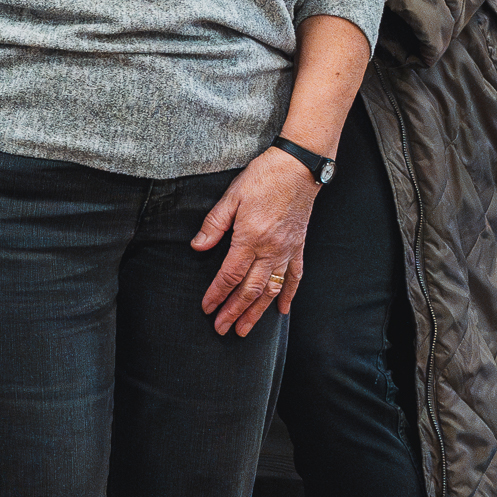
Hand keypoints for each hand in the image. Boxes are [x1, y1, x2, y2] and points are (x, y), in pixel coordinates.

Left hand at [191, 150, 318, 336]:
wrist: (299, 167)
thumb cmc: (263, 177)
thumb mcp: (232, 196)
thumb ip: (214, 225)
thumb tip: (197, 247)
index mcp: (250, 238)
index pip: (230, 275)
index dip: (217, 295)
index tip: (207, 309)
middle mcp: (271, 249)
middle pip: (250, 290)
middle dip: (234, 312)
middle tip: (222, 330)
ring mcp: (288, 250)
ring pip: (272, 289)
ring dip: (258, 312)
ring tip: (246, 329)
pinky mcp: (299, 246)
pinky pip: (295, 276)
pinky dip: (289, 295)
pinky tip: (282, 311)